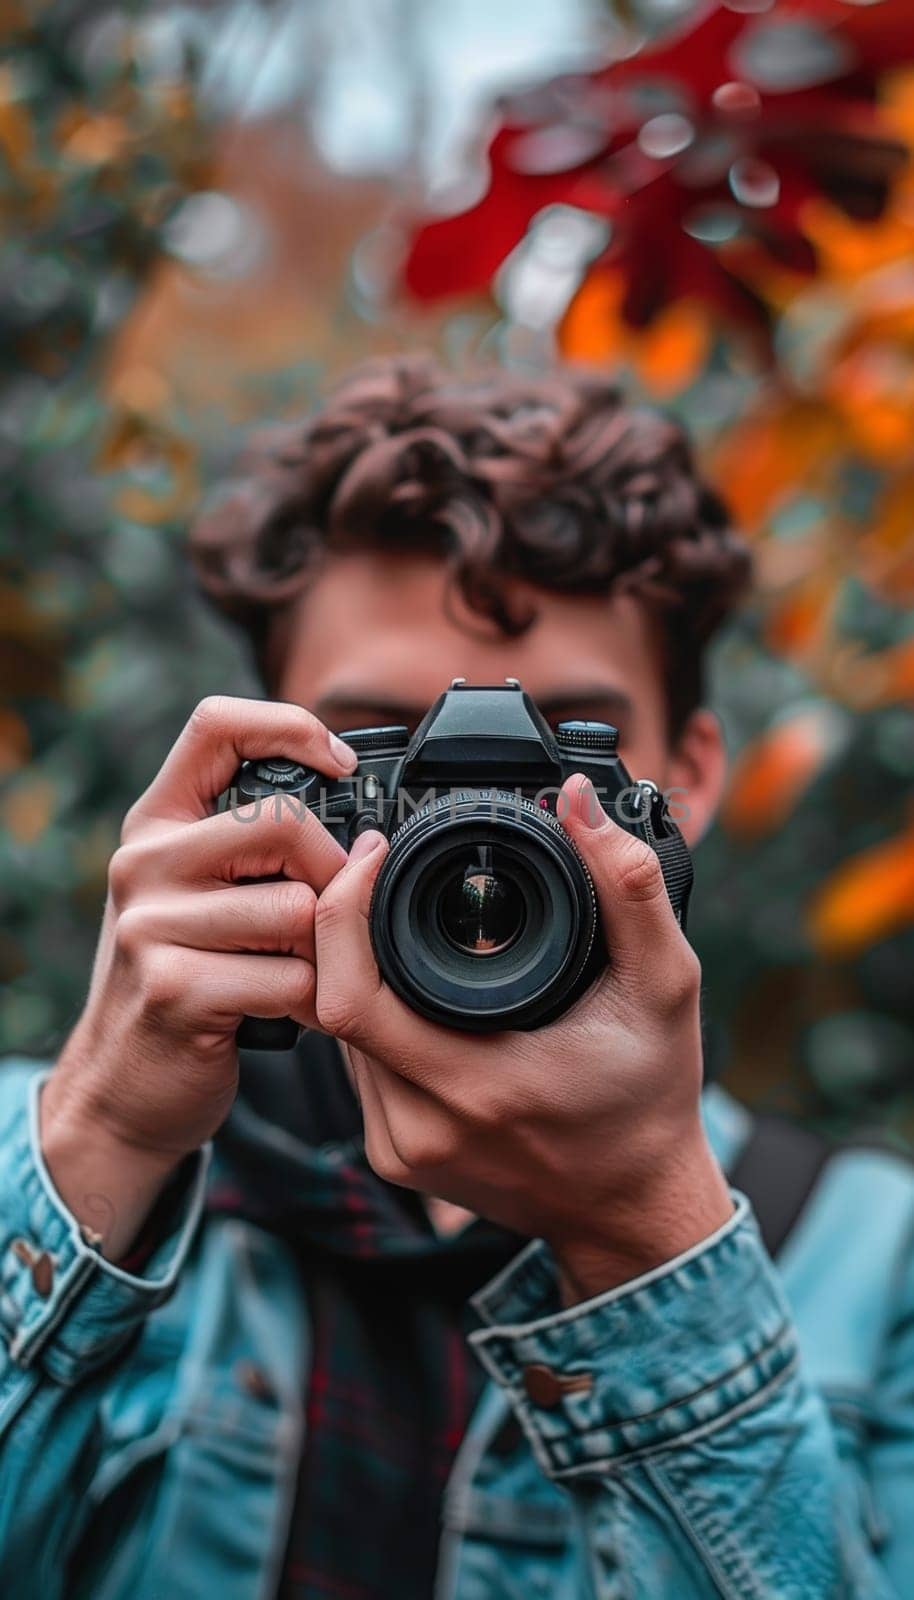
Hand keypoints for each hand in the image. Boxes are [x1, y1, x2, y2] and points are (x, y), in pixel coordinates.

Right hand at [41, 695, 355, 1257]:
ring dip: (323, 953)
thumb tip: (365, 835)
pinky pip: (292, 979)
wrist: (124, 1085)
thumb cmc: (185, 980)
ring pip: (298, 909)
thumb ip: (253, 849)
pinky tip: (285, 1012)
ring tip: (297, 973)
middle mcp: (143, 863)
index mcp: (155, 824)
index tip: (341, 766)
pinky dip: (310, 1004)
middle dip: (333, 876)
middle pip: (285, 823)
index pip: (216, 725)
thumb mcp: (200, 897)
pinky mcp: (176, 989)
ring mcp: (152, 926)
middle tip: (330, 920)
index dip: (290, 727)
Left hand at [313, 774, 731, 1302]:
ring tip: (386, 906)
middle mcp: (419, 1127)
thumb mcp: (666, 987)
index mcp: (476, 1086)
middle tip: (378, 862)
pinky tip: (402, 977)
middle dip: (341, 923)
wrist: (635, 1213)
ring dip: (352, 969)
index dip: (342, 912)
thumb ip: (629, 889)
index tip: (373, 851)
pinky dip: (369, 1013)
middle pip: (329, 1004)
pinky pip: (356, 1066)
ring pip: (336, 1034)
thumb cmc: (652, 1103)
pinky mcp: (393, 1155)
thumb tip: (578, 802)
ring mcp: (399, 1148)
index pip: (351, 996)